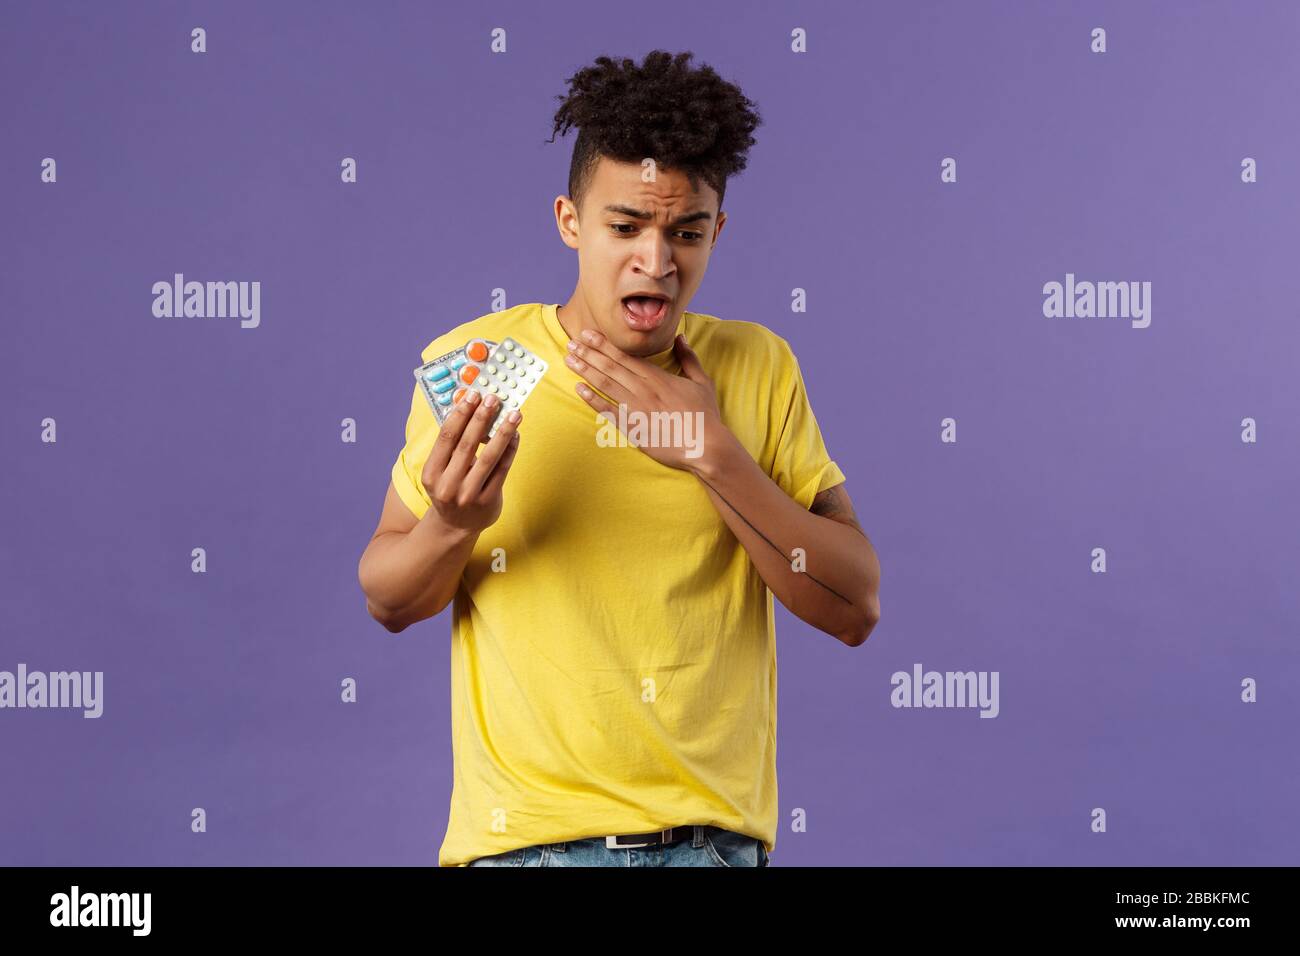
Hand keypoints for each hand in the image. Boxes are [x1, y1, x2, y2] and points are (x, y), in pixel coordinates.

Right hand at [420, 390, 521, 533]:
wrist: (455, 526)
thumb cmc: (450, 487)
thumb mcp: (441, 469)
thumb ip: (452, 445)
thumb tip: (469, 409)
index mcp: (431, 474)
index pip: (446, 438)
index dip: (460, 415)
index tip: (472, 395)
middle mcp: (448, 485)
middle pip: (467, 445)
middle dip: (482, 418)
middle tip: (493, 398)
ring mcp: (469, 495)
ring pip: (489, 457)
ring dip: (503, 432)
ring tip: (514, 414)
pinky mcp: (488, 501)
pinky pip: (502, 470)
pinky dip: (510, 451)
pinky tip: (516, 435)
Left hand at [565, 328, 725, 472]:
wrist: (705, 446)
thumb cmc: (705, 415)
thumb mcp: (702, 382)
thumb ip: (689, 358)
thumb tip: (681, 337)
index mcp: (659, 378)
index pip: (625, 356)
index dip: (604, 345)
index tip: (588, 334)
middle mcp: (644, 389)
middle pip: (611, 367)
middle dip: (589, 353)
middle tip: (571, 343)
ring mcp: (637, 409)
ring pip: (606, 385)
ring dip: (586, 371)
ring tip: (570, 359)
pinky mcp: (633, 428)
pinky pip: (608, 411)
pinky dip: (592, 400)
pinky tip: (579, 389)